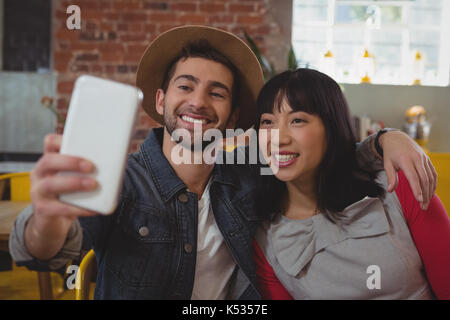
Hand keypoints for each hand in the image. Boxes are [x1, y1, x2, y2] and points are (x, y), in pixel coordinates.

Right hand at [27, 134, 99, 258]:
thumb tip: (119, 161)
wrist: (53, 222)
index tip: (80, 141)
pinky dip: (78, 209)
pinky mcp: (42, 210)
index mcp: (50, 161)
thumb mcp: (76, 178)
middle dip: (70, 162)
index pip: (50, 143)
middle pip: (48, 161)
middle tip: (90, 166)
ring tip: (92, 184)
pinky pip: (58, 208)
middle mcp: (39, 174)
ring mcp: (38, 192)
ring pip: (49, 184)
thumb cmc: (70, 195)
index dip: (62, 139)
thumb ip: (88, 169)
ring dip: (73, 183)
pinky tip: (93, 209)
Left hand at [378, 131, 436, 209]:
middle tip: (423, 207)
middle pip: (424, 179)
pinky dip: (433, 183)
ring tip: (427, 202)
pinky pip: (433, 173)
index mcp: (405, 160)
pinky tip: (431, 192)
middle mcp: (416, 159)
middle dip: (425, 194)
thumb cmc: (390, 153)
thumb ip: (390, 177)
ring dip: (430, 191)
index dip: (417, 190)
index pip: (413, 177)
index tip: (420, 200)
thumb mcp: (387, 164)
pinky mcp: (427, 159)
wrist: (397, 138)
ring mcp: (423, 158)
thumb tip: (390, 190)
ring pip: (430, 177)